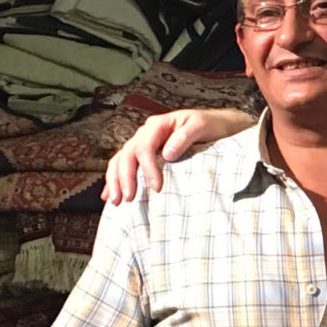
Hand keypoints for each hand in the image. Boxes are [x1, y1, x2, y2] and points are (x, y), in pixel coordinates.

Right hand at [102, 107, 248, 203]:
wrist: (218, 126)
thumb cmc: (211, 126)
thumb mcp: (201, 126)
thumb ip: (184, 136)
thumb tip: (166, 154)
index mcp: (158, 125)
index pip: (145, 147)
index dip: (148, 168)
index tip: (156, 187)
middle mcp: (146, 133)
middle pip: (127, 154)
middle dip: (125, 177)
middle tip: (129, 198)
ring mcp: (143, 144)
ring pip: (120, 160)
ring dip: (115, 181)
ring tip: (116, 201)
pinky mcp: (144, 155)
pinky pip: (123, 165)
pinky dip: (115, 180)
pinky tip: (109, 196)